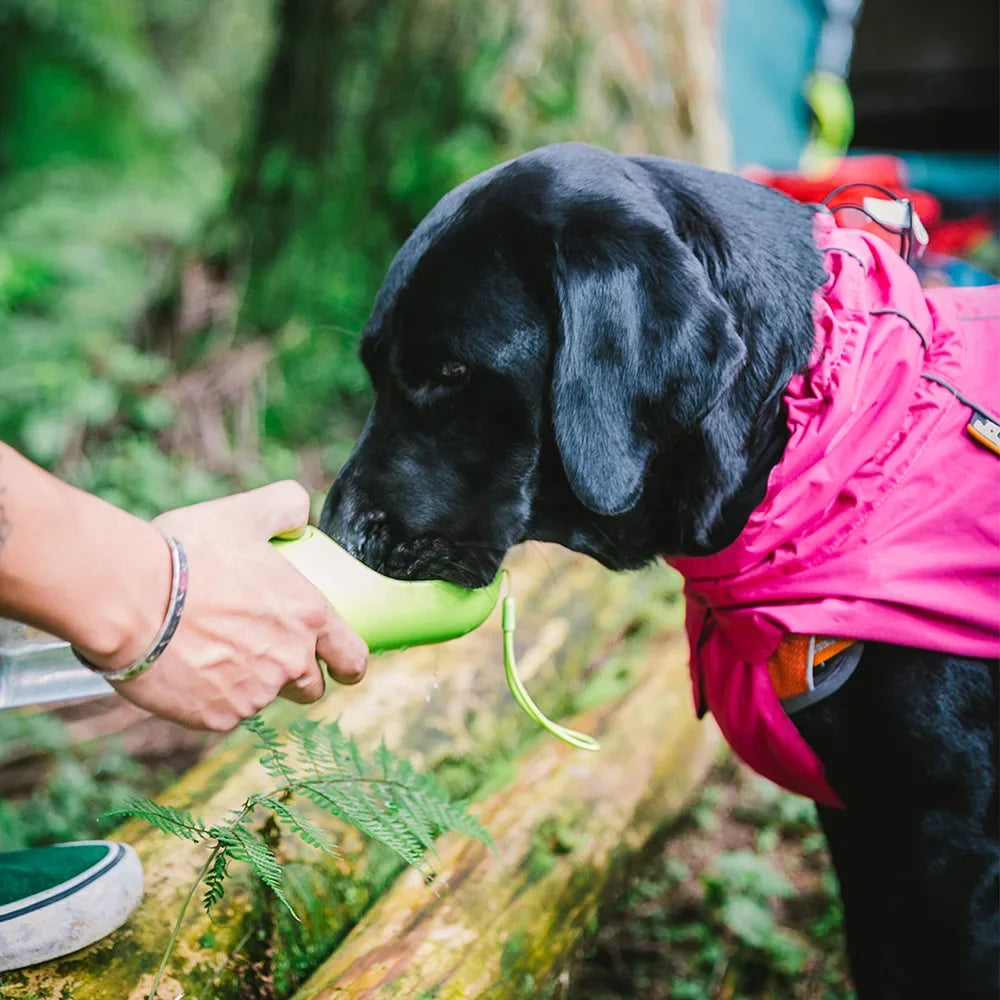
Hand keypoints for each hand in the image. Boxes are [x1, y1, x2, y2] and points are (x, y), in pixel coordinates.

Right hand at [97, 481, 367, 729]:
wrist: (128, 600)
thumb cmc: (187, 553)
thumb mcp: (242, 515)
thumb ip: (282, 506)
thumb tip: (300, 513)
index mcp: (308, 616)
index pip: (351, 657)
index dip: (348, 664)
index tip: (342, 667)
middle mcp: (290, 661)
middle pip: (309, 686)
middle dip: (295, 676)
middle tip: (263, 651)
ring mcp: (255, 695)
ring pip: (261, 699)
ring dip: (247, 683)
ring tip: (211, 651)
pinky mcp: (218, 718)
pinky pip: (222, 713)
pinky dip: (209, 698)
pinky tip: (185, 669)